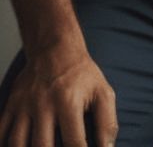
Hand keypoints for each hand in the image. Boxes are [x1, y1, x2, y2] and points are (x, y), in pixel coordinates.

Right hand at [0, 45, 116, 146]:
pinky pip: (1, 132)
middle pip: (41, 146)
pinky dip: (5, 145)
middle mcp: (44, 104)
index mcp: (69, 101)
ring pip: (17, 143)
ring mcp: (24, 106)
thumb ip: (107, 122)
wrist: (56, 50)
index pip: (74, 142)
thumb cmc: (82, 76)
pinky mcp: (11, 105)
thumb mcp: (102, 93)